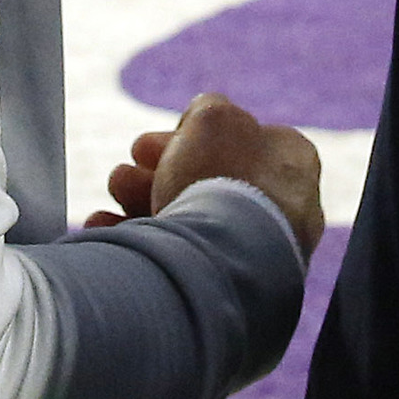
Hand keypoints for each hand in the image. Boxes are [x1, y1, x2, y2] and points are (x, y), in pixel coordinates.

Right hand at [87, 91, 324, 256]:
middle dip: (155, 173)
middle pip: (205, 182)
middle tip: (123, 173)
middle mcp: (281, 210)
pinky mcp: (226, 290)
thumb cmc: (224, 182)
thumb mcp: (213, 119)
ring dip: (141, 203)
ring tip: (114, 196)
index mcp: (292, 163)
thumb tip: (199, 119)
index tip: (146, 145)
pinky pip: (178, 260)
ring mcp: (255, 254)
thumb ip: (207, 109)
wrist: (223, 265)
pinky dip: (140, 244)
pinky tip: (106, 232)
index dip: (186, 136)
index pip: (238, 139)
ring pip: (188, 220)